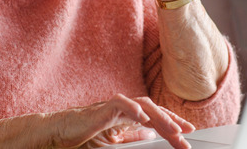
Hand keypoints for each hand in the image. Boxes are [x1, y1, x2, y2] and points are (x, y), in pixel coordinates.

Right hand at [50, 94, 194, 148]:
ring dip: (160, 116)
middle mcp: (123, 109)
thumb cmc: (81, 137)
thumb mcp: (112, 142)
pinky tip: (144, 118)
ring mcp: (113, 107)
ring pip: (142, 104)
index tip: (188, 133)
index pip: (155, 117)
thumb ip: (130, 137)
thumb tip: (149, 135)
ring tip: (173, 129)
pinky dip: (133, 109)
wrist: (57, 134)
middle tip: (187, 135)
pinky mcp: (101, 109)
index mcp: (127, 117)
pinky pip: (120, 103)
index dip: (173, 122)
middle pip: (154, 110)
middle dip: (172, 122)